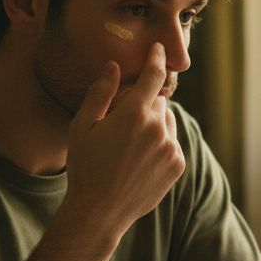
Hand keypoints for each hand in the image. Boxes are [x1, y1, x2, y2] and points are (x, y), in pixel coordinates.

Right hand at [63, 43, 184, 235]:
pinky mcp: (178, 164)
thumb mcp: (83, 126)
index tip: (158, 49)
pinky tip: (139, 160)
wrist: (100, 211)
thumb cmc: (86, 167)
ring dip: (154, 124)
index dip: (156, 59)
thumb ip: (101, 93)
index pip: (153, 76)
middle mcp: (158, 128)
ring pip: (167, 121)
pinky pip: (172, 143)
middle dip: (144, 103)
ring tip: (130, 145)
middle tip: (122, 124)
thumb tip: (114, 66)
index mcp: (134, 114)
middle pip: (158, 100)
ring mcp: (171, 148)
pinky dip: (161, 144)